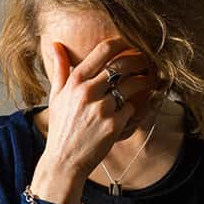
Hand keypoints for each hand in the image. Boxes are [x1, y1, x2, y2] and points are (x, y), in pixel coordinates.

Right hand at [42, 35, 157, 179]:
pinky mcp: (113, 125)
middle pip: (122, 65)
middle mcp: (88, 92)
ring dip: (144, 81)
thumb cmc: (61, 127)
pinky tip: (138, 107)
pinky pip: (132, 108)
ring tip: (149, 80)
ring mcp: (102, 108)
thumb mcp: (56, 96)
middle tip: (147, 61)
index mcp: (75, 82)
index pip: (103, 51)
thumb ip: (60, 68)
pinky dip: (136, 107)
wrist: (64, 160)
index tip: (130, 43)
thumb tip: (55, 45)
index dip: (121, 43)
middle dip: (139, 60)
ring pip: (132, 85)